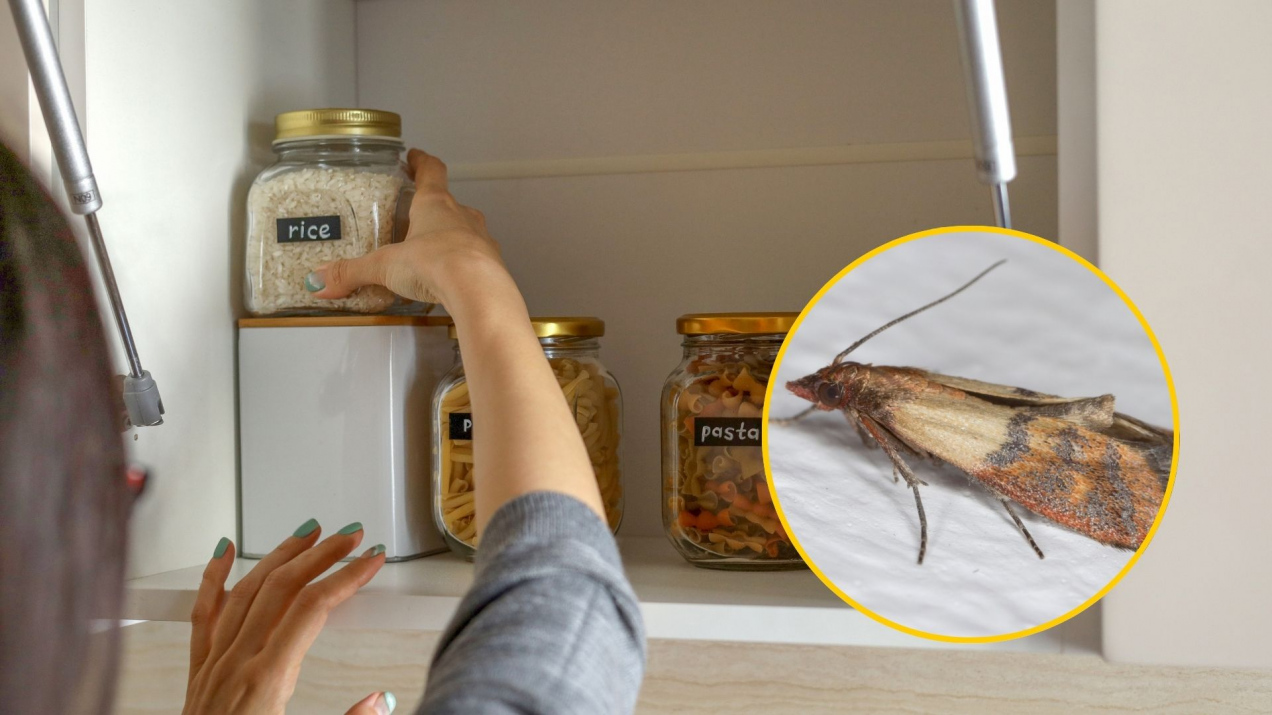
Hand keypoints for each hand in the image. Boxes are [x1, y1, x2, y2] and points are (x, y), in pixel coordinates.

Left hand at [183, 522, 392, 714]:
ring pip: (245, 591)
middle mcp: (236, 665)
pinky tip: (223, 553)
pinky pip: (203, 614)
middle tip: (350, 538)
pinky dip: (213, 578)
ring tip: (307, 535)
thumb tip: (379, 700)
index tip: (370, 562)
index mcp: (266, 683)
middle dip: (321, 556)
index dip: (346, 579)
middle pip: (282, 588)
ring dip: (278, 556)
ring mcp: (213, 665)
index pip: (312, 609)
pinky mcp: (198, 674)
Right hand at [308, 149, 504, 307]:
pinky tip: (451, 280)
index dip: (422, 162)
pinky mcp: (492, 266)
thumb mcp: (385, 266)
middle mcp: (462, 217)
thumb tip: (321, 281)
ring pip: (465, 232)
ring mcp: (481, 240)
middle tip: (416, 216)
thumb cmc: (435, 262)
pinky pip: (475, 260)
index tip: (415, 156)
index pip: (431, 171)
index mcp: (435, 205)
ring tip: (431, 253)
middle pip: (449, 203)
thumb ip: (353, 272)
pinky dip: (463, 266)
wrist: (478, 290)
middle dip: (433, 209)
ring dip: (450, 238)